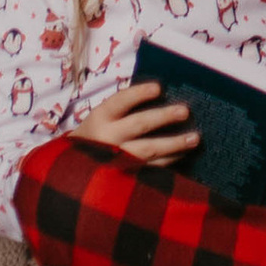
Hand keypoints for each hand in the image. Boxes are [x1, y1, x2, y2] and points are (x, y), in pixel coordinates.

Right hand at [73, 79, 199, 164]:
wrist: (71, 173)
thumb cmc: (94, 137)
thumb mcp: (101, 120)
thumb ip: (123, 110)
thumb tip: (161, 94)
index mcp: (99, 119)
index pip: (120, 101)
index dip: (139, 94)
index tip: (159, 87)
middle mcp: (106, 140)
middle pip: (139, 125)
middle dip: (164, 117)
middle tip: (185, 111)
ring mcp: (115, 162)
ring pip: (148, 151)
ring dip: (174, 144)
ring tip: (195, 138)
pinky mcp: (124, 179)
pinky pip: (150, 170)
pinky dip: (168, 162)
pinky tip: (183, 155)